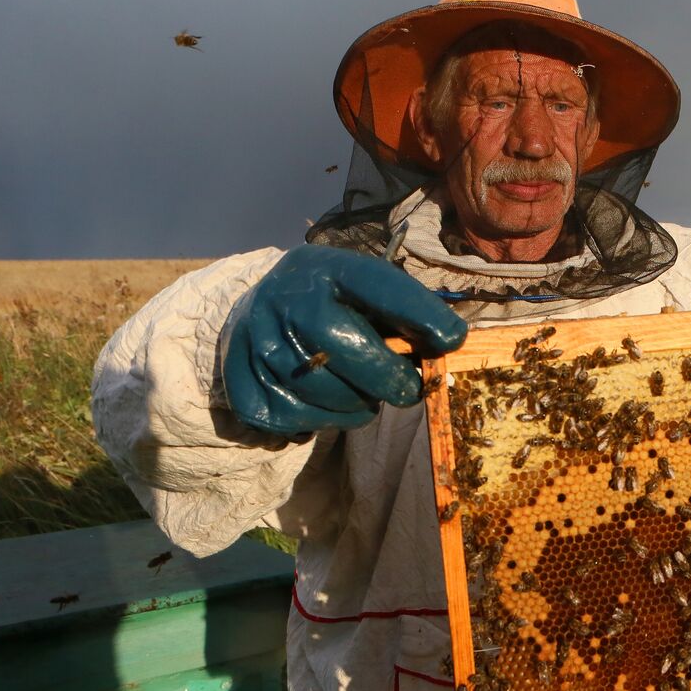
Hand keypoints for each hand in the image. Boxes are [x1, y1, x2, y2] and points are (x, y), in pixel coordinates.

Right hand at [220, 245, 466, 435]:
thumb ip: (406, 313)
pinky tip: (324, 404)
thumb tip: (449, 344)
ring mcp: (256, 339)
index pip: (378, 286)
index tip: (451, 339)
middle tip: (408, 389)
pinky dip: (319, 422)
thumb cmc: (338, 304)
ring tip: (359, 392)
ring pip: (324, 395)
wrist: (265, 307)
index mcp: (327, 268)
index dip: (419, 314)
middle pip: (345, 348)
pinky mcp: (238, 380)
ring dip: (356, 406)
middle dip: (388, 378)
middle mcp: (286, 298)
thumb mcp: (368, 291)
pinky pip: (293, 421)